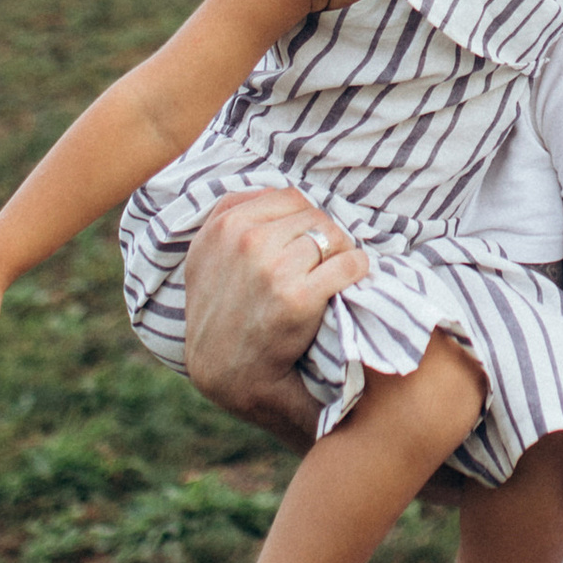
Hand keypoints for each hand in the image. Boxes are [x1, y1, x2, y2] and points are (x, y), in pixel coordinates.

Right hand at [186, 187, 367, 370]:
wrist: (225, 373)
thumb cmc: (219, 314)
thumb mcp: (205, 256)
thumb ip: (230, 215)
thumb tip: (269, 189)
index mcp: (224, 226)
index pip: (289, 197)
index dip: (305, 218)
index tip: (306, 242)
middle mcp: (245, 241)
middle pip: (314, 216)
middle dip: (325, 237)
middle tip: (324, 262)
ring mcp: (272, 268)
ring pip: (333, 237)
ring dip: (341, 254)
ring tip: (333, 275)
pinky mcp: (298, 298)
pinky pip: (349, 264)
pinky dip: (357, 271)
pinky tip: (348, 285)